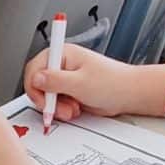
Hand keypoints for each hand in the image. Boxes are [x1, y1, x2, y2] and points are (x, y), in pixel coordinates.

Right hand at [23, 44, 137, 122]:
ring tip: (72, 109)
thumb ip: (55, 81)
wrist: (129, 94)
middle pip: (38, 84)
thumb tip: (35, 79)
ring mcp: (65, 78)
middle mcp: (62, 64)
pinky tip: (75, 110)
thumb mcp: (80, 82)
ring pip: (47, 95)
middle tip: (59, 109)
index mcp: (62, 54)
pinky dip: (62, 109)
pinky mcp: (69, 90)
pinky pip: (56, 102)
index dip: (35, 87)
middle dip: (47, 100)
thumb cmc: (112, 83)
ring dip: (56, 107)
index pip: (34, 69)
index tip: (44, 102)